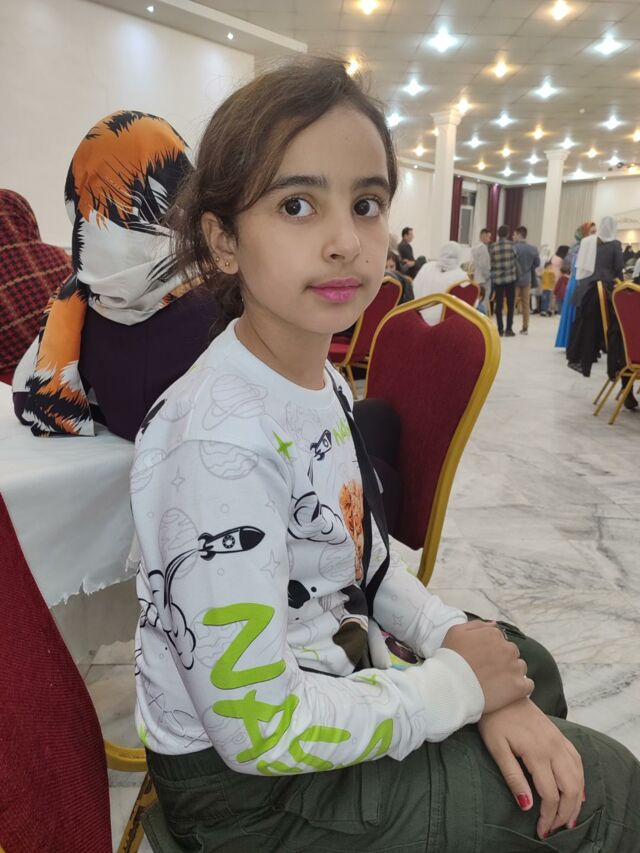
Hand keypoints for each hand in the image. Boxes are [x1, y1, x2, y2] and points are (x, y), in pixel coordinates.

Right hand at [442, 620, 532, 712]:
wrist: (451, 687)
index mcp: (494, 635)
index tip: (482, 660)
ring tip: (496, 683)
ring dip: (512, 673)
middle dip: (503, 660)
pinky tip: (507, 691)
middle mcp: (508, 649)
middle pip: (511, 653)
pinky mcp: (519, 687)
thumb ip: (477, 625)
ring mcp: (515, 668)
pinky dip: (520, 688)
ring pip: (520, 668)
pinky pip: (528, 685)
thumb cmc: (451, 658)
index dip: (490, 650)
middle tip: (488, 672)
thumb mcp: (456, 632)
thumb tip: (494, 624)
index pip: (499, 640)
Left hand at [478, 698, 584, 839]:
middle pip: (570, 788)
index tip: (541, 831)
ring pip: (578, 776)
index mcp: (537, 752)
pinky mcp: (559, 734)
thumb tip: (527, 806)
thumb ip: (513, 777)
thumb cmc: (494, 719)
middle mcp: (553, 747)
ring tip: (569, 818)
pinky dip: (580, 779)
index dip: (548, 816)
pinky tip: (578, 790)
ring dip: (576, 800)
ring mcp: (559, 740)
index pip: (550, 794)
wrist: (500, 691)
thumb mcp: (497, 749)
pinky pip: (577, 760)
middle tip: (555, 829)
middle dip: (566, 813)